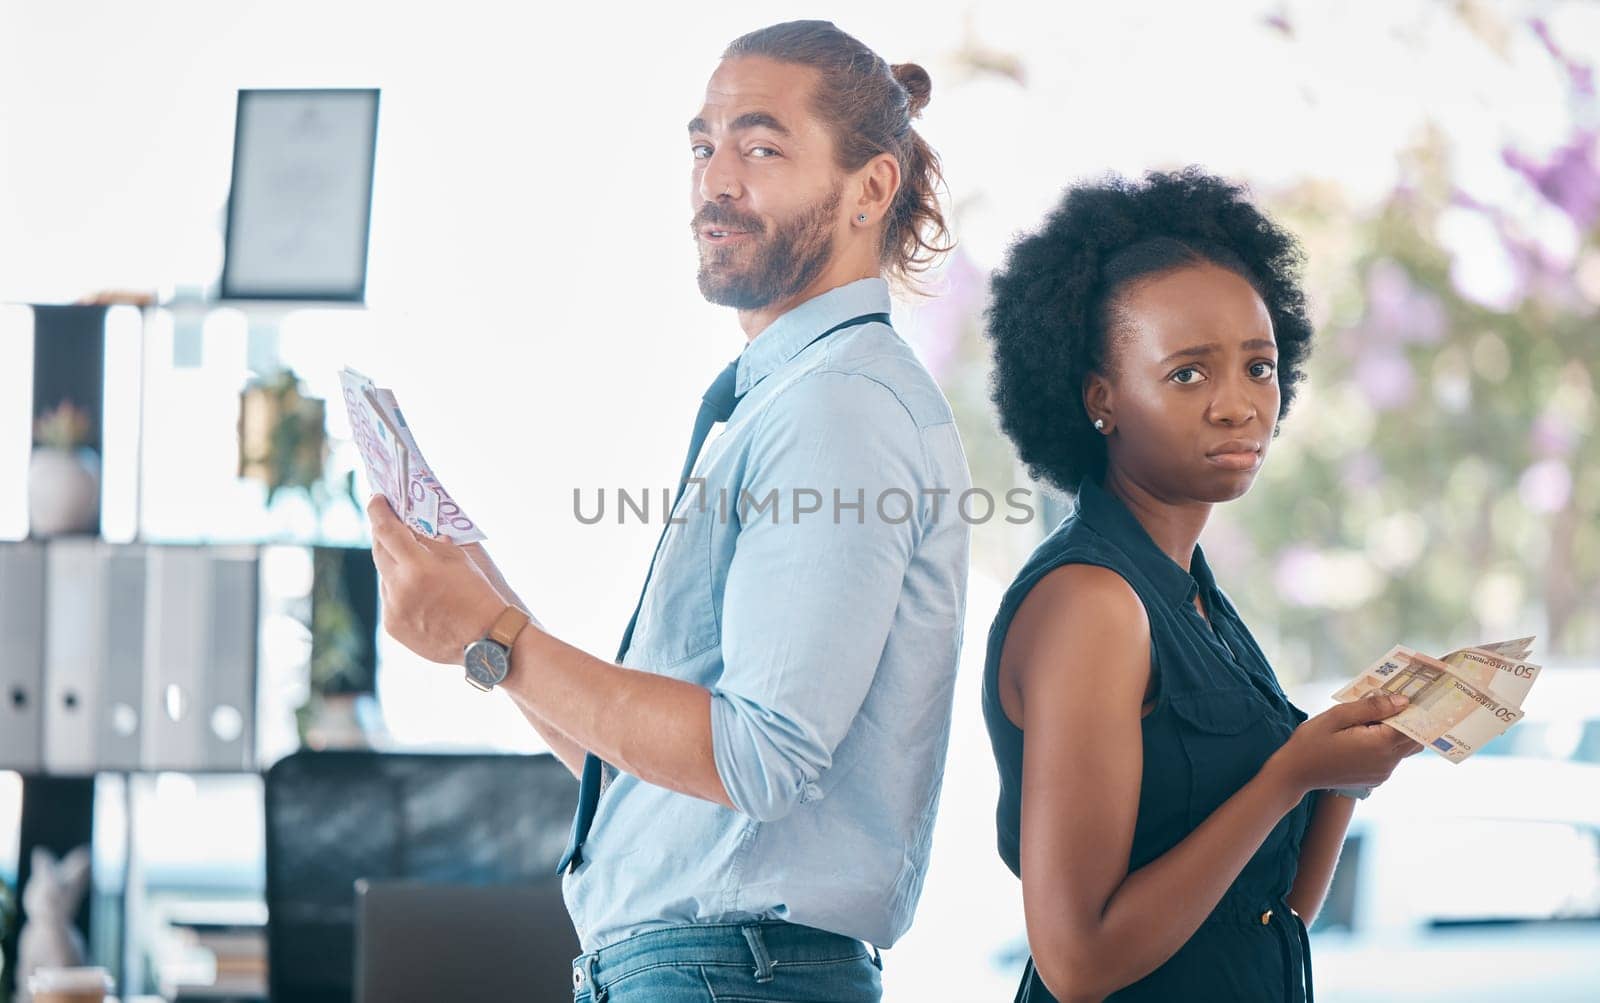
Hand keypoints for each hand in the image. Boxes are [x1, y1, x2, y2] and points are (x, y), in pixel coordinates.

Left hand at [367, 495, 504, 663]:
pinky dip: (398, 589)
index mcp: (418, 566)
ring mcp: (393, 609)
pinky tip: (418, 592)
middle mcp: (399, 587)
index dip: (378, 511)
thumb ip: (429, 542)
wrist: (486, 638)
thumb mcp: (457, 559)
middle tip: (390, 525)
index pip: (386, 530)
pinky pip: (389, 598)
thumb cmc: (477, 593)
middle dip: (384, 535)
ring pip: (383, 576)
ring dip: (393, 565)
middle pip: (379, 551)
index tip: (376, 499)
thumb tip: (410, 528)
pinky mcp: (392, 626)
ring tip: (414, 565)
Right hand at [1269, 693, 1423, 795]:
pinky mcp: (1376, 778)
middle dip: (1408, 721)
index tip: (1409, 695)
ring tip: (1372, 719)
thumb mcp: (1337, 715)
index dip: (1413, 710)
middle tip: (1391, 703)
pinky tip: (1364, 735)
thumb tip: (1402, 701)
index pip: (1413, 725)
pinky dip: (1386, 745)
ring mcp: (1383, 773)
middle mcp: (1387, 762)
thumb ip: (1371, 707)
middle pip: (1414, 739)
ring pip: (1404, 749)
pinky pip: (1392, 758)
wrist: (1295, 773)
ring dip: (1396, 733)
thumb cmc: (1311, 741)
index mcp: (1380, 744)